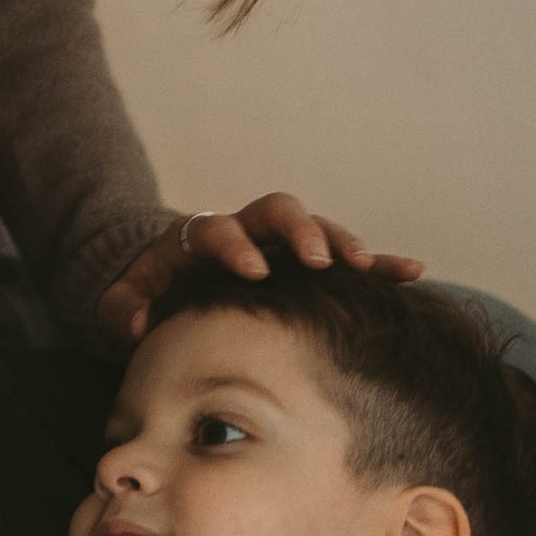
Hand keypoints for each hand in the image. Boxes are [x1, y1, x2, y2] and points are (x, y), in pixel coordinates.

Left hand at [100, 196, 424, 347]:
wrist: (167, 278)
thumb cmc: (146, 293)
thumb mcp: (123, 301)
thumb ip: (123, 309)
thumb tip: (139, 323)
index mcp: (201, 235)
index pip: (219, 229)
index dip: (235, 245)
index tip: (252, 270)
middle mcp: (248, 230)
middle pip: (278, 212)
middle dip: (301, 232)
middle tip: (318, 261)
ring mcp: (280, 244)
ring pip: (318, 229)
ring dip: (344, 244)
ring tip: (370, 268)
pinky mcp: (307, 264)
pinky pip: (346, 259)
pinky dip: (378, 263)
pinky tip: (413, 272)